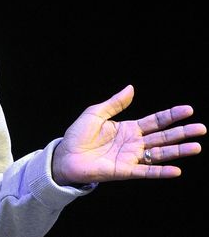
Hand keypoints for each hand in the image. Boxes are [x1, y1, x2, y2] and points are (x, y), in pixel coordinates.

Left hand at [52, 85, 205, 185]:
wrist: (65, 155)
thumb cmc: (78, 135)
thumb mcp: (95, 113)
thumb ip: (115, 103)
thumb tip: (132, 88)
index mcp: (128, 128)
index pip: (155, 121)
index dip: (171, 115)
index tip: (188, 110)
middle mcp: (133, 143)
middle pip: (163, 137)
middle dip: (182, 132)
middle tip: (201, 128)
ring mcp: (131, 158)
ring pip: (159, 154)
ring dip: (178, 151)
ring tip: (196, 146)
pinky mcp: (124, 171)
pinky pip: (145, 171)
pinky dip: (160, 171)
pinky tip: (176, 170)